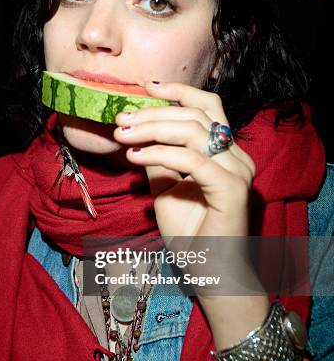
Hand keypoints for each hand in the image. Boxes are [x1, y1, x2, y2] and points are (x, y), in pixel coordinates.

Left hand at [114, 81, 255, 239]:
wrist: (210, 273)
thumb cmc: (191, 236)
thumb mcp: (166, 190)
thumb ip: (158, 161)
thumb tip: (137, 135)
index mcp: (226, 153)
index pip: (207, 108)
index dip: (179, 92)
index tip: (147, 87)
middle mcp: (237, 157)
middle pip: (196, 115)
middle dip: (154, 113)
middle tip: (122, 118)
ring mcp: (238, 171)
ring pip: (193, 131)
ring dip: (153, 128)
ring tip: (123, 134)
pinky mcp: (231, 188)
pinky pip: (192, 160)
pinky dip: (160, 154)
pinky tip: (136, 156)